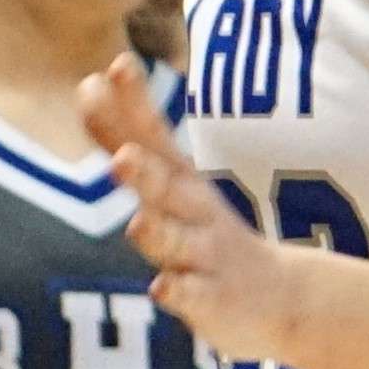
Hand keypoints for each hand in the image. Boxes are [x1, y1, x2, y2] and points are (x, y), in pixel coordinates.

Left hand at [86, 54, 297, 366]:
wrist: (279, 295)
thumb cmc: (206, 230)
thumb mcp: (170, 179)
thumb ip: (127, 135)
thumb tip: (88, 82)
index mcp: (180, 180)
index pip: (152, 137)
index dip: (135, 106)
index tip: (116, 68)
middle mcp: (194, 213)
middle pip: (166, 188)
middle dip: (145, 172)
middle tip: (122, 156)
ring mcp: (206, 257)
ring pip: (178, 244)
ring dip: (159, 233)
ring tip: (139, 223)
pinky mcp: (214, 301)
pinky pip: (195, 297)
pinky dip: (180, 292)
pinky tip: (161, 288)